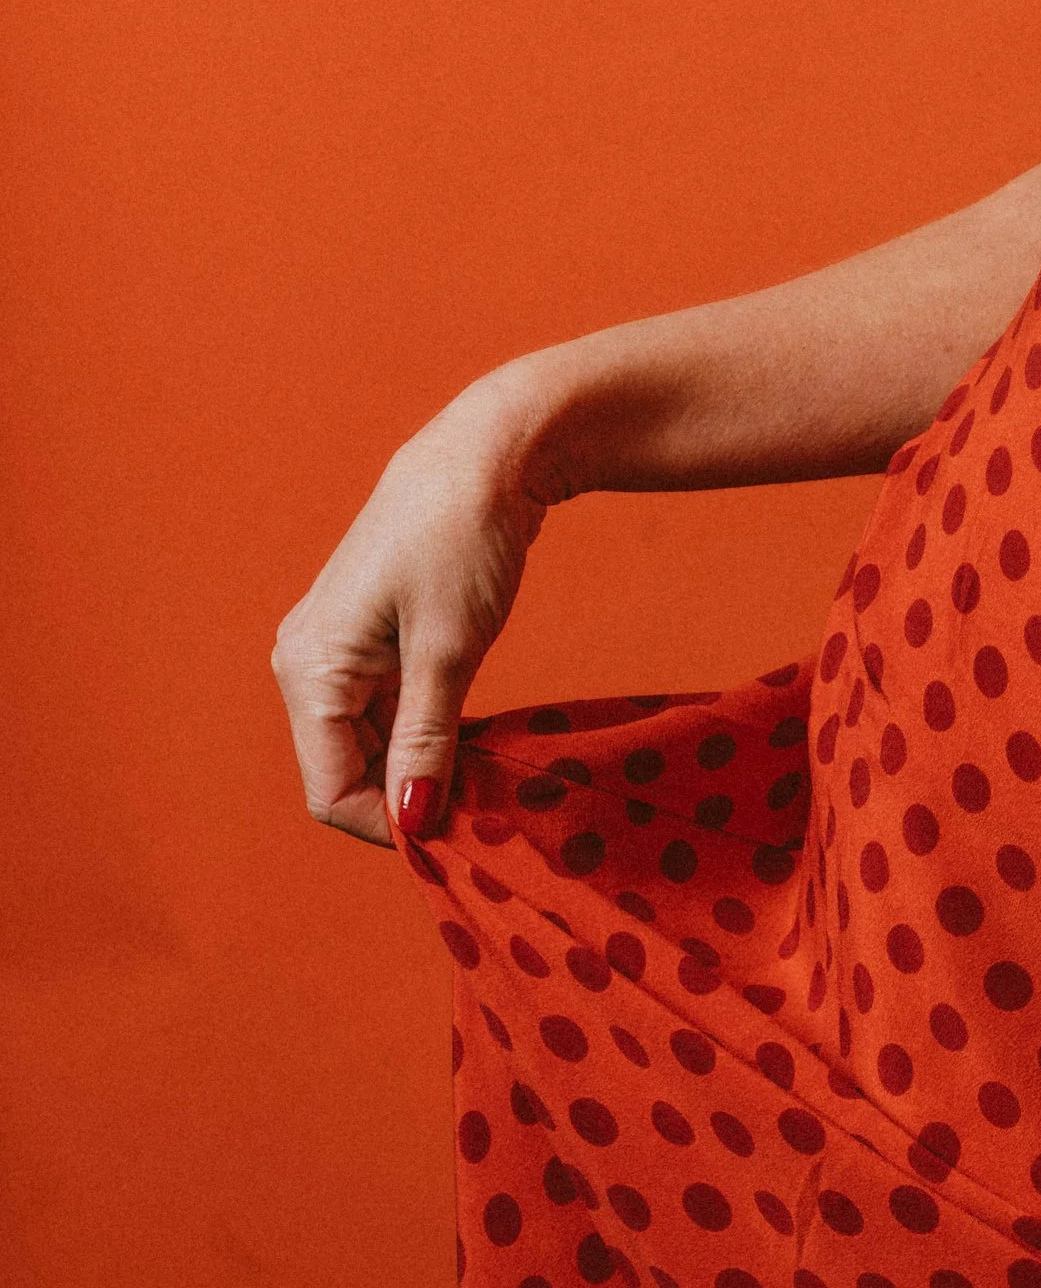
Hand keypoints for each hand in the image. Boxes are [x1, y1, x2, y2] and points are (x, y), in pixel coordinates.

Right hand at [271, 374, 555, 849]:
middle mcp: (306, 662)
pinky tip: (472, 740)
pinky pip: (385, 710)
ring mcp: (335, 649)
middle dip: (408, 797)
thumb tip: (413, 826)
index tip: (460, 835)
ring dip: (420, 766)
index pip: (332, 791)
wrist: (488, 451)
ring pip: (369, 744)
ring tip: (485, 777)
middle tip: (482, 810)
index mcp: (309, 669)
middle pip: (347, 771)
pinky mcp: (368, 637)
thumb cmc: (464, 538)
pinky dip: (425, 732)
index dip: (392, 824)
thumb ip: (427, 742)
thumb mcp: (451, 651)